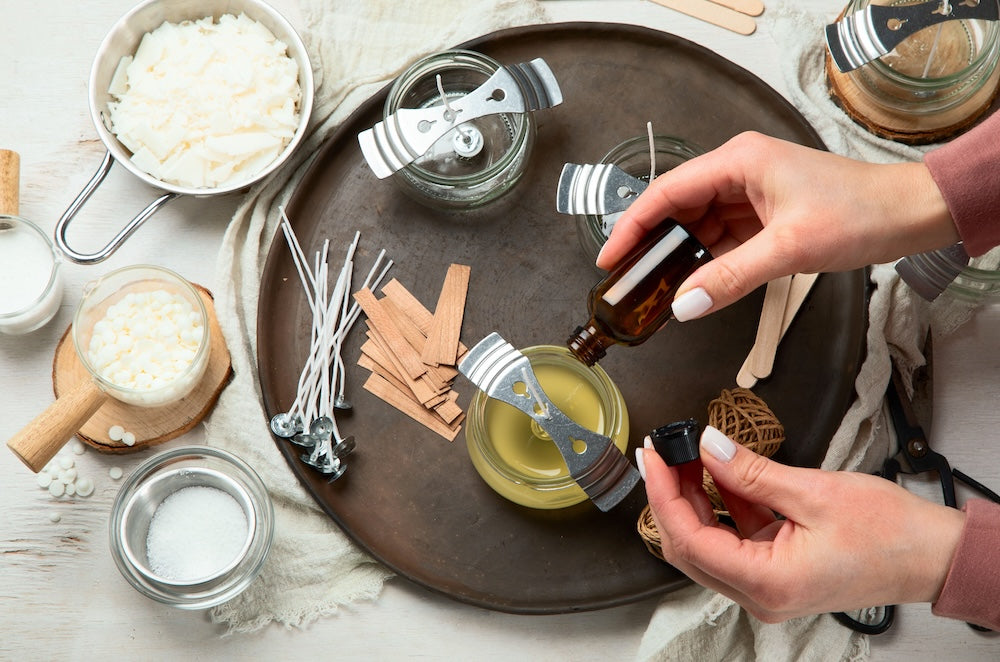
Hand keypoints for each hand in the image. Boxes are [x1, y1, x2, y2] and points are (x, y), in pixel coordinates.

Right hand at [597, 132, 958, 319]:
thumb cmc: (860, 213)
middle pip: (676, 208)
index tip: (609, 258)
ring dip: (677, 256)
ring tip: (651, 288)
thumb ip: (731, 277)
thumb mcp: (789, 249)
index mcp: (739, 161)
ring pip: (697, 226)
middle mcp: (739, 171)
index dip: (632, 226)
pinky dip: (705, 261)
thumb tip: (684, 305)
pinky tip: (691, 283)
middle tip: (625, 281)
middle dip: (650, 245)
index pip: (667, 192)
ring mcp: (750, 193)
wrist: (909, 215)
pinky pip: (721, 238)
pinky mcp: (763, 215)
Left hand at [637, 426, 965, 621]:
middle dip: (672, 496)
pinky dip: (723, 506)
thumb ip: (751, 472)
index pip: (688, 539)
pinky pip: (734, 540)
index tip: (652, 457)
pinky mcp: (776, 573)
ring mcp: (767, 587)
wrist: (932, 556)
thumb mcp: (813, 491)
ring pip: (709, 543)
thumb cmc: (890, 534)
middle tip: (665, 452)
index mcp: (766, 582)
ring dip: (696, 499)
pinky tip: (720, 472)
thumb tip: (709, 447)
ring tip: (690, 456)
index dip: (662, 494)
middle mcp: (760, 594)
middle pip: (690, 546)